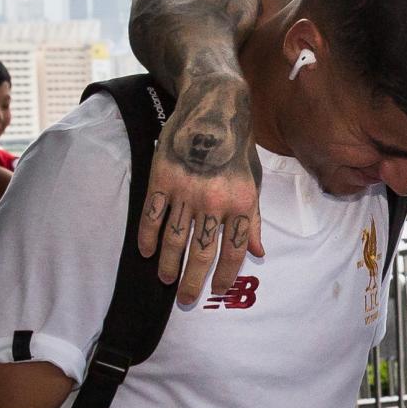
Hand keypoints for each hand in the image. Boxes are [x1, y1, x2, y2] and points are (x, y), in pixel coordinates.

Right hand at [137, 71, 263, 307]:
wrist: (213, 106)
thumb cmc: (238, 147)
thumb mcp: (254, 181)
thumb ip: (254, 219)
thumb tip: (259, 252)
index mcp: (241, 203)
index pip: (233, 251)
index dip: (225, 275)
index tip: (218, 290)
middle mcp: (213, 201)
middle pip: (202, 252)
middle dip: (193, 281)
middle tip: (186, 300)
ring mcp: (185, 190)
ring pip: (174, 239)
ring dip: (169, 264)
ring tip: (167, 280)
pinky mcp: (161, 178)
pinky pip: (152, 216)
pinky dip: (149, 237)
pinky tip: (147, 253)